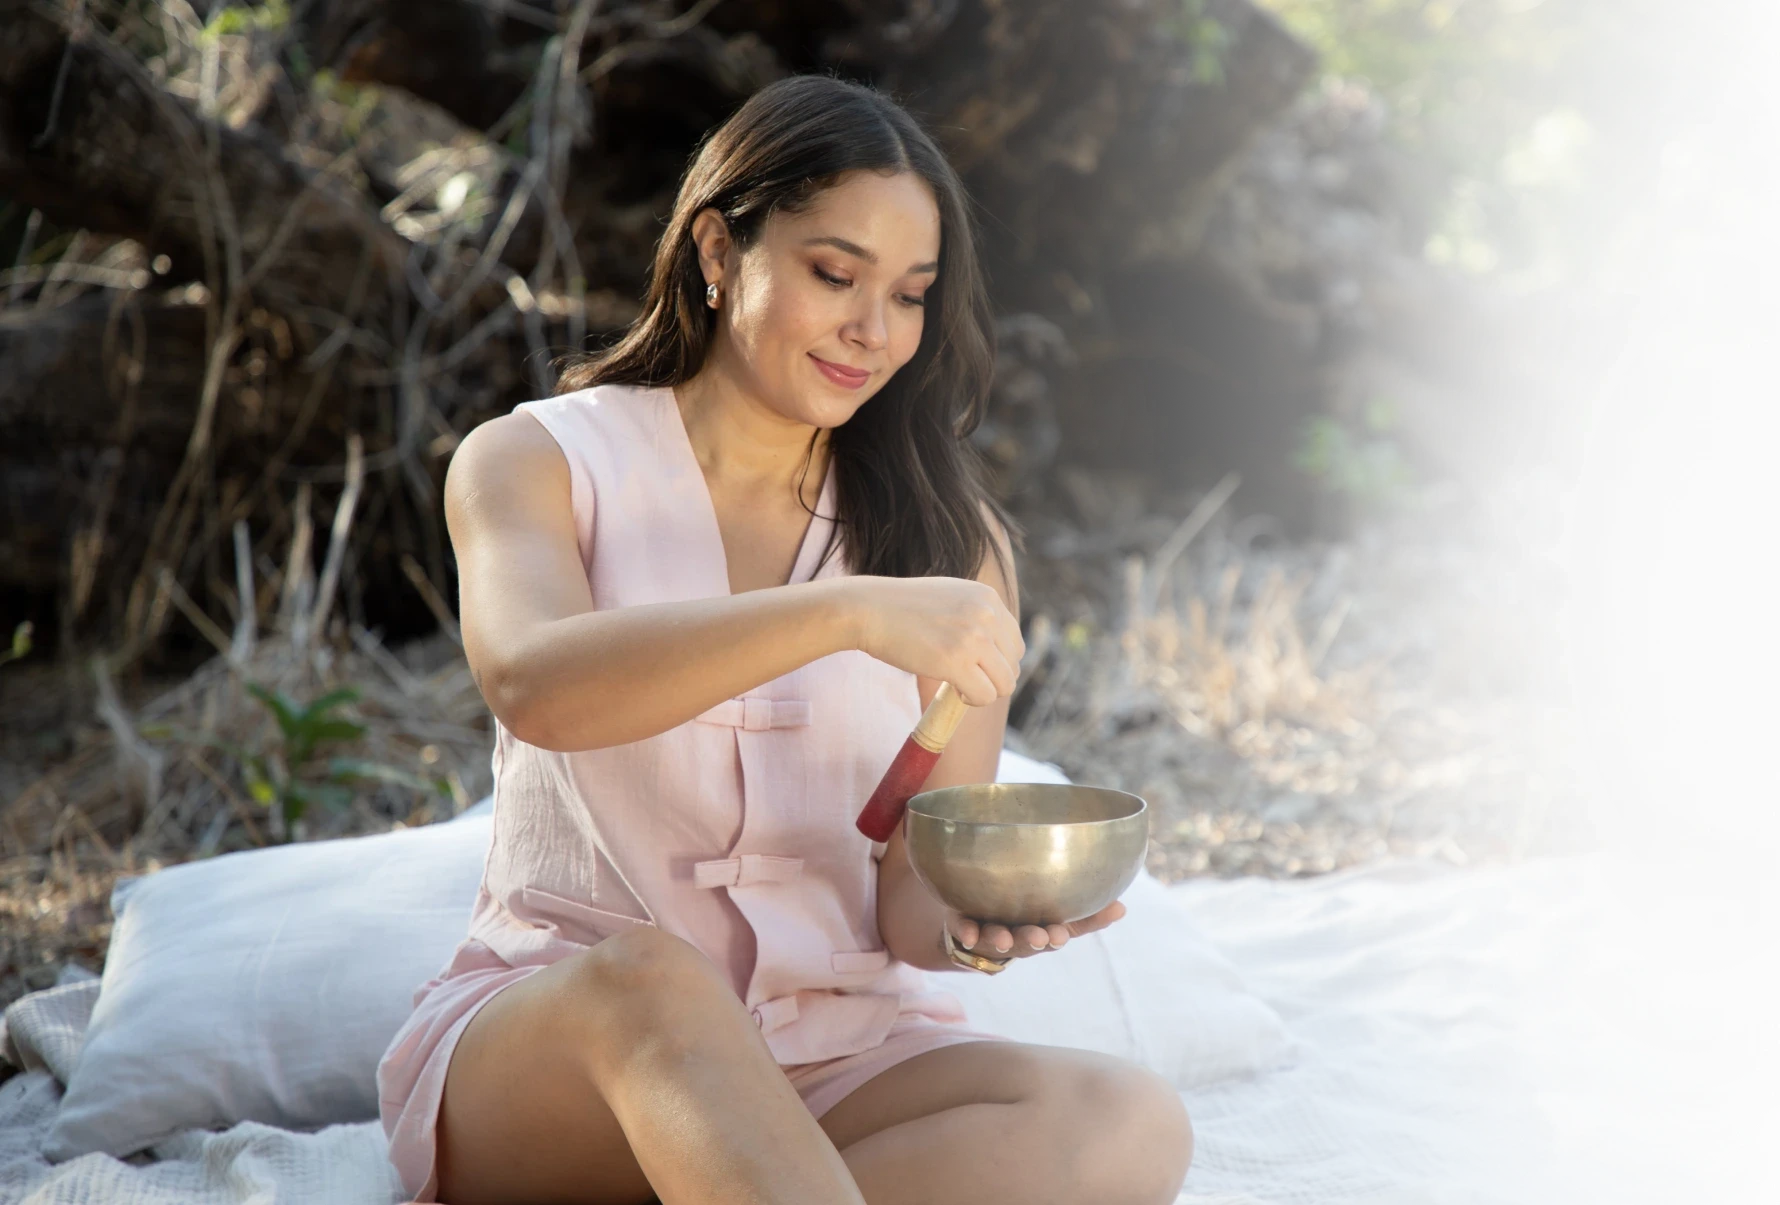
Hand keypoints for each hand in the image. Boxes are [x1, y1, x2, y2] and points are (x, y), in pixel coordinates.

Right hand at [844, 576, 1024, 706]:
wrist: (868, 609)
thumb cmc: (902, 607)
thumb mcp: (950, 597)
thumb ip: (976, 615)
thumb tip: (996, 651)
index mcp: (988, 597)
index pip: (1015, 642)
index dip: (998, 662)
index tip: (976, 667)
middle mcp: (987, 614)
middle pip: (1014, 664)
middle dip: (993, 678)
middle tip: (966, 679)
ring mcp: (973, 637)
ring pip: (1004, 684)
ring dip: (984, 692)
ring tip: (960, 686)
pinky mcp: (956, 661)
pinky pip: (983, 695)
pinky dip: (970, 701)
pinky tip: (953, 691)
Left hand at [947, 899, 1127, 961]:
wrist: (969, 929)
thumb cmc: (1020, 918)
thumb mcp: (1053, 914)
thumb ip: (1086, 913)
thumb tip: (1122, 907)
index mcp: (1039, 930)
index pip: (1055, 935)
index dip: (1060, 935)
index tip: (1063, 934)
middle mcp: (1014, 935)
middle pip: (1025, 942)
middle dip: (1034, 940)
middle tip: (1043, 937)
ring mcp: (987, 933)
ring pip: (995, 940)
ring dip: (1001, 941)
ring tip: (1006, 940)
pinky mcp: (961, 925)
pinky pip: (961, 930)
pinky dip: (966, 933)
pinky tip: (969, 934)